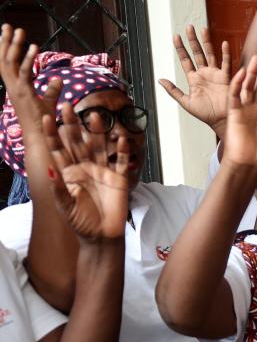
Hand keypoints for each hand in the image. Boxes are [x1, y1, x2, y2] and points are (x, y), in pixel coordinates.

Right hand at [0, 24, 61, 136]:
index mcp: (16, 88)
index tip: (7, 34)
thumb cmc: (44, 123)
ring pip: (11, 64)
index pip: (7, 64)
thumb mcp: (48, 102)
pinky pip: (25, 73)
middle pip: (4, 60)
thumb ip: (52, 90)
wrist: (41, 138)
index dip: (6, 49)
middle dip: (5, 42)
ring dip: (14, 46)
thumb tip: (58, 79)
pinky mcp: (25, 94)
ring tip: (19, 31)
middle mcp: (13, 88)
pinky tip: (33, 47)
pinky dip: (28, 59)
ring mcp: (17, 90)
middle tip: (7, 25)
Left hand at [43, 107, 127, 240]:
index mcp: (69, 174)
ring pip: (100, 147)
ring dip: (97, 132)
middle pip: (78, 142)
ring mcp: (103, 172)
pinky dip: (123, 150)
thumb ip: (59, 189)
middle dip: (73, 125)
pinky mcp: (119, 178)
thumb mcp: (66, 207)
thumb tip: (50, 171)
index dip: (53, 135)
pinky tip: (122, 138)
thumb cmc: (81, 223)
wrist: (103, 236)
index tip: (48, 119)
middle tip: (67, 106)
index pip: (59, 150)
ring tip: (94, 115)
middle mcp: (85, 169)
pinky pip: (121, 161)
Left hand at [158, 25, 231, 135]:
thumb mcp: (186, 103)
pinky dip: (225, 54)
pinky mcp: (226, 78)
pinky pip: (226, 63)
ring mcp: (216, 74)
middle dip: (192, 40)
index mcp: (194, 79)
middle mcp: (204, 74)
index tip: (176, 37)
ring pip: (210, 54)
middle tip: (188, 27)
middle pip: (197, 53)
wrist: (221, 121)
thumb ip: (173, 91)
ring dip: (207, 42)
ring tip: (203, 29)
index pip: (186, 60)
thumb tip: (160, 80)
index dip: (180, 48)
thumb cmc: (206, 114)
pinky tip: (223, 43)